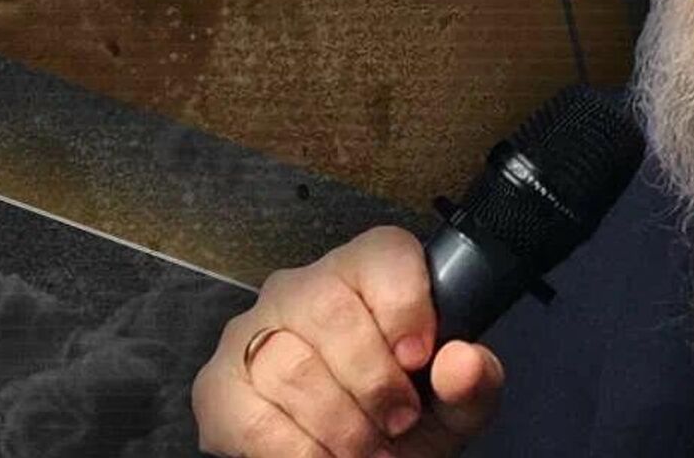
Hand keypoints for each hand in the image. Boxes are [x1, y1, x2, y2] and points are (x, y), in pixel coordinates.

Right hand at [192, 226, 504, 456]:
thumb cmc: (409, 417)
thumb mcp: (456, 403)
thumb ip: (475, 379)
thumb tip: (463, 360)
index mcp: (369, 271)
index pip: (382, 254)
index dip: (405, 306)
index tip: (420, 360)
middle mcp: (303, 287)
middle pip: (330, 310)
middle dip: (373, 380)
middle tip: (400, 422)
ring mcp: (253, 333)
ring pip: (290, 365)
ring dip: (339, 424)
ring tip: (368, 451)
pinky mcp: (218, 386)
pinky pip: (251, 416)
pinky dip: (297, 451)